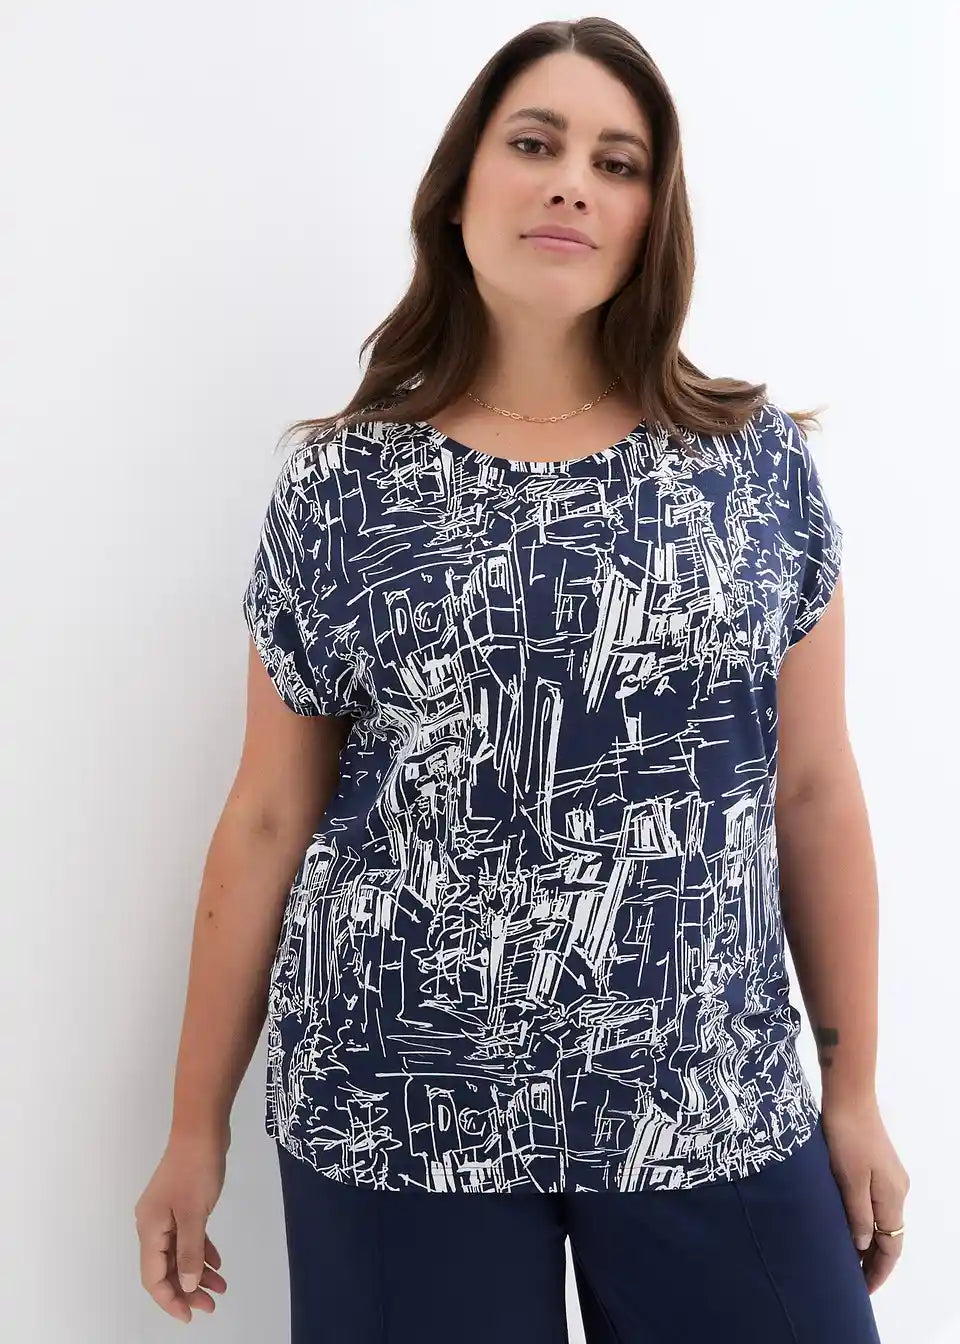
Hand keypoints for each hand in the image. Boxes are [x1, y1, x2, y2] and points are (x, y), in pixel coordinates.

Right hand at [134, 1130, 229, 1322]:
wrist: (201, 1128)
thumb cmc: (196, 1170)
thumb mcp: (194, 1215)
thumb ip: (190, 1253)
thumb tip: (187, 1287)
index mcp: (149, 1228)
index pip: (153, 1276)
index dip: (169, 1299)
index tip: (190, 1315)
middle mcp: (152, 1224)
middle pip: (165, 1268)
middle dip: (186, 1290)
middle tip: (210, 1306)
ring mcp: (167, 1213)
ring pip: (179, 1253)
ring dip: (197, 1272)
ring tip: (220, 1288)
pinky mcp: (181, 1204)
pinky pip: (188, 1237)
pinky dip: (201, 1251)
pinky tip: (217, 1263)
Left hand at [820, 1096, 908, 1293]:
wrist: (848, 1095)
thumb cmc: (846, 1137)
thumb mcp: (849, 1179)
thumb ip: (858, 1215)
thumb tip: (864, 1244)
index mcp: (893, 1197)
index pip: (891, 1247)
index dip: (878, 1271)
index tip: (861, 1290)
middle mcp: (896, 1190)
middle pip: (889, 1236)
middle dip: (872, 1261)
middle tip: (849, 1280)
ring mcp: (887, 1177)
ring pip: (881, 1221)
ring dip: (866, 1241)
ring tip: (844, 1258)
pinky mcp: (876, 1166)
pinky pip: (874, 1205)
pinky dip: (863, 1221)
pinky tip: (845, 1225)